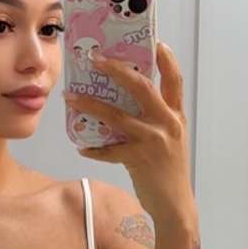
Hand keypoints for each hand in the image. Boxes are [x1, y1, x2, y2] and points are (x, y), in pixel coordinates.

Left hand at [63, 41, 195, 220]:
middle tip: (95, 58)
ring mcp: (153, 141)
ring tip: (71, 97)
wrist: (176, 206)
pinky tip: (81, 146)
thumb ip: (157, 119)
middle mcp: (167, 124)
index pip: (175, 81)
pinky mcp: (139, 159)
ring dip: (91, 104)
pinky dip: (93, 148)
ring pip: (117, 116)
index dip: (167, 60)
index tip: (156, 42)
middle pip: (142, 88)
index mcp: (176, 116)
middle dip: (117, 70)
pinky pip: (109, 150)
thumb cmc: (170, 170)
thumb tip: (126, 101)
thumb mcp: (171, 139)